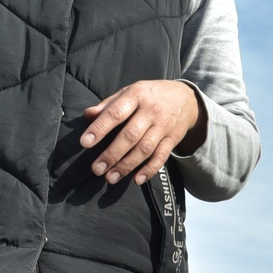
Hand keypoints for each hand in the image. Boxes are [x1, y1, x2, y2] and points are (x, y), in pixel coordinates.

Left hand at [80, 80, 200, 185]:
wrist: (187, 98)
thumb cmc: (150, 95)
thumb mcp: (130, 91)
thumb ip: (109, 104)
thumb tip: (87, 114)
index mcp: (137, 95)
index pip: (116, 112)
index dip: (100, 128)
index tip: (85, 143)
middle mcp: (151, 111)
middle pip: (130, 135)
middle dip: (112, 154)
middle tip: (96, 169)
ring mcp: (164, 126)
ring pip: (144, 149)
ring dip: (127, 166)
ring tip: (110, 178)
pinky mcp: (173, 139)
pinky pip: (161, 157)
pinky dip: (150, 170)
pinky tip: (137, 180)